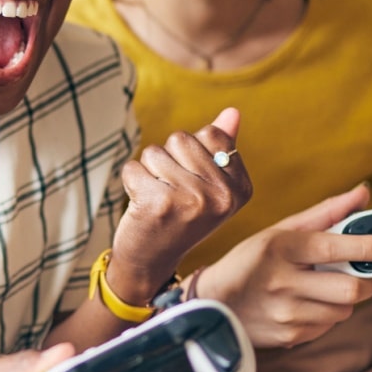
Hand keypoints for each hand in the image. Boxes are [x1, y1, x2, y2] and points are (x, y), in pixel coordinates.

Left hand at [108, 107, 252, 303]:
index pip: (211, 134)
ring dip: (148, 172)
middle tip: (171, 193)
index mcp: (240, 187)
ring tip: (158, 199)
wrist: (151, 260)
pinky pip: (133, 167)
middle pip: (181, 139)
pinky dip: (130, 181)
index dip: (191, 152)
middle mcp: (222, 195)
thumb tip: (233, 111)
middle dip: (168, 160)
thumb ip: (221, 146)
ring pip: (154, 152)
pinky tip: (141, 206)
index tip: (193, 183)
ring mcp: (192, 199)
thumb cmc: (180, 214)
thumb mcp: (208, 184)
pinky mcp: (160, 204)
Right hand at [196, 184, 371, 348]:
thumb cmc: (252, 261)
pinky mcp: (289, 337)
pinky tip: (306, 305)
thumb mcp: (280, 231)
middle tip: (359, 273)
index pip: (335, 248)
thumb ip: (326, 213)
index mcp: (281, 249)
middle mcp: (283, 283)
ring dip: (343, 299)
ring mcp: (287, 314)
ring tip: (321, 288)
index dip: (368, 246)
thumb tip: (364, 193)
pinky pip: (328, 327)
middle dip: (365, 281)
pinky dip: (327, 315)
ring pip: (344, 310)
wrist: (213, 303)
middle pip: (351, 289)